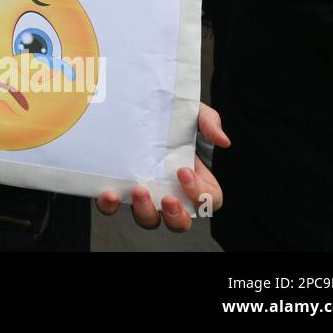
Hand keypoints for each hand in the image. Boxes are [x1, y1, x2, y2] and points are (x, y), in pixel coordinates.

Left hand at [95, 102, 228, 232]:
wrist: (137, 110)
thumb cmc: (171, 120)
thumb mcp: (193, 116)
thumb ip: (209, 123)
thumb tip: (223, 140)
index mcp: (195, 182)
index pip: (207, 201)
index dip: (200, 193)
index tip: (184, 171)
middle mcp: (170, 193)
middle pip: (179, 222)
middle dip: (175, 216)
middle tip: (168, 199)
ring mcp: (145, 195)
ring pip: (148, 219)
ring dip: (145, 211)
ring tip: (138, 191)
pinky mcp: (119, 190)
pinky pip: (114, 208)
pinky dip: (110, 206)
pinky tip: (109, 195)